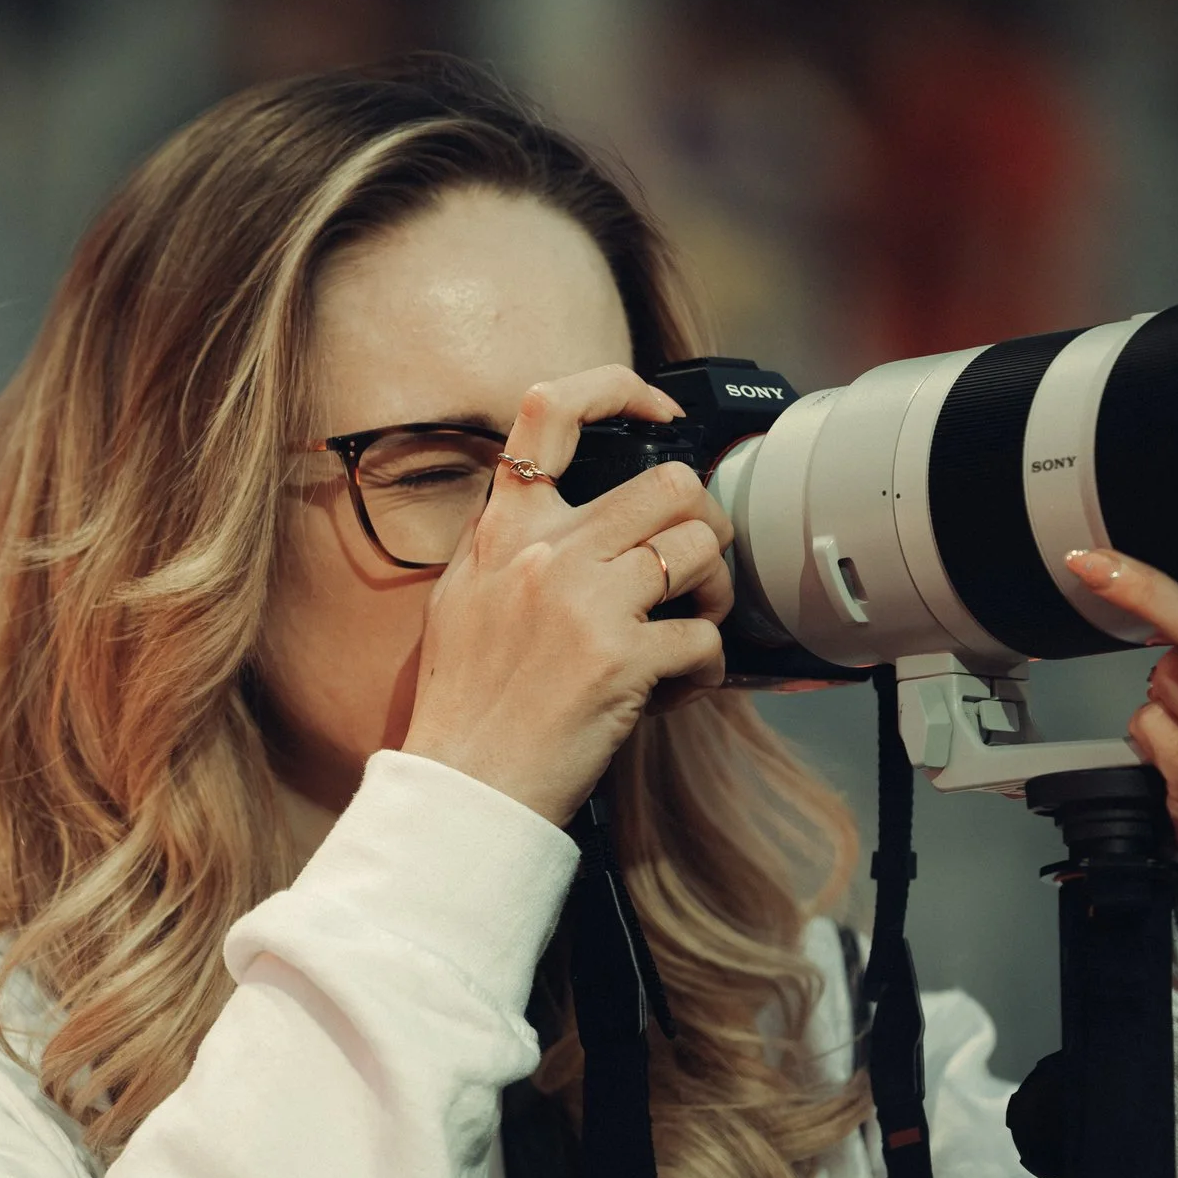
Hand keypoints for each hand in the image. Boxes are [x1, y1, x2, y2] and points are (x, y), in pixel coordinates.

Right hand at [401, 365, 735, 824]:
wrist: (463, 789)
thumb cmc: (465, 706)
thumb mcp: (462, 599)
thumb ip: (508, 544)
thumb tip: (564, 510)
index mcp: (503, 530)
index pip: (550, 410)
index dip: (618, 389)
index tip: (658, 411)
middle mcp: (544, 551)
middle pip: (669, 483)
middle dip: (699, 523)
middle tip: (691, 566)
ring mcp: (584, 601)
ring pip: (702, 546)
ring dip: (714, 591)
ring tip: (687, 629)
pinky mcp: (622, 659)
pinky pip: (706, 637)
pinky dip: (704, 669)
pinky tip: (673, 689)